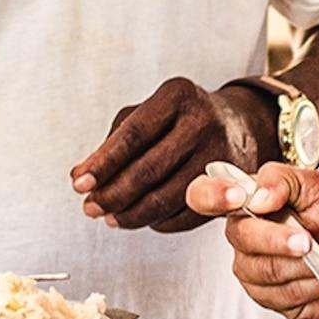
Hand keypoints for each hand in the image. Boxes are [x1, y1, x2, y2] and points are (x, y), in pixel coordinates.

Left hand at [72, 76, 268, 232]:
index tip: (79, 184)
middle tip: (90, 208)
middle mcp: (203, 122)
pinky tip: (143, 218)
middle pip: (149, 170)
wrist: (239, 126)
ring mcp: (221, 155)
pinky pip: (186, 215)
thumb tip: (80, 177)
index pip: (133, 135)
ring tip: (111, 217)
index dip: (103, 163)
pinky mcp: (231, 187)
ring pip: (167, 198)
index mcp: (177, 96)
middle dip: (113, 195)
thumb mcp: (148, 114)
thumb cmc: (180, 119)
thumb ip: (113, 142)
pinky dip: (159, 222)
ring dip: (132, 214)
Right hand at [191, 162, 318, 318]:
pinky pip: (291, 302)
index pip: (204, 196)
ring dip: (313, 269)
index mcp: (245, 203)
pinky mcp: (276, 302)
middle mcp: (243, 240)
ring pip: (271, 278)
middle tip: (312, 241)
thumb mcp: (316, 184)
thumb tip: (257, 196)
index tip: (237, 198)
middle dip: (283, 243)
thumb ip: (284, 180)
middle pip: (245, 245)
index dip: (211, 196)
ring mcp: (256, 274)